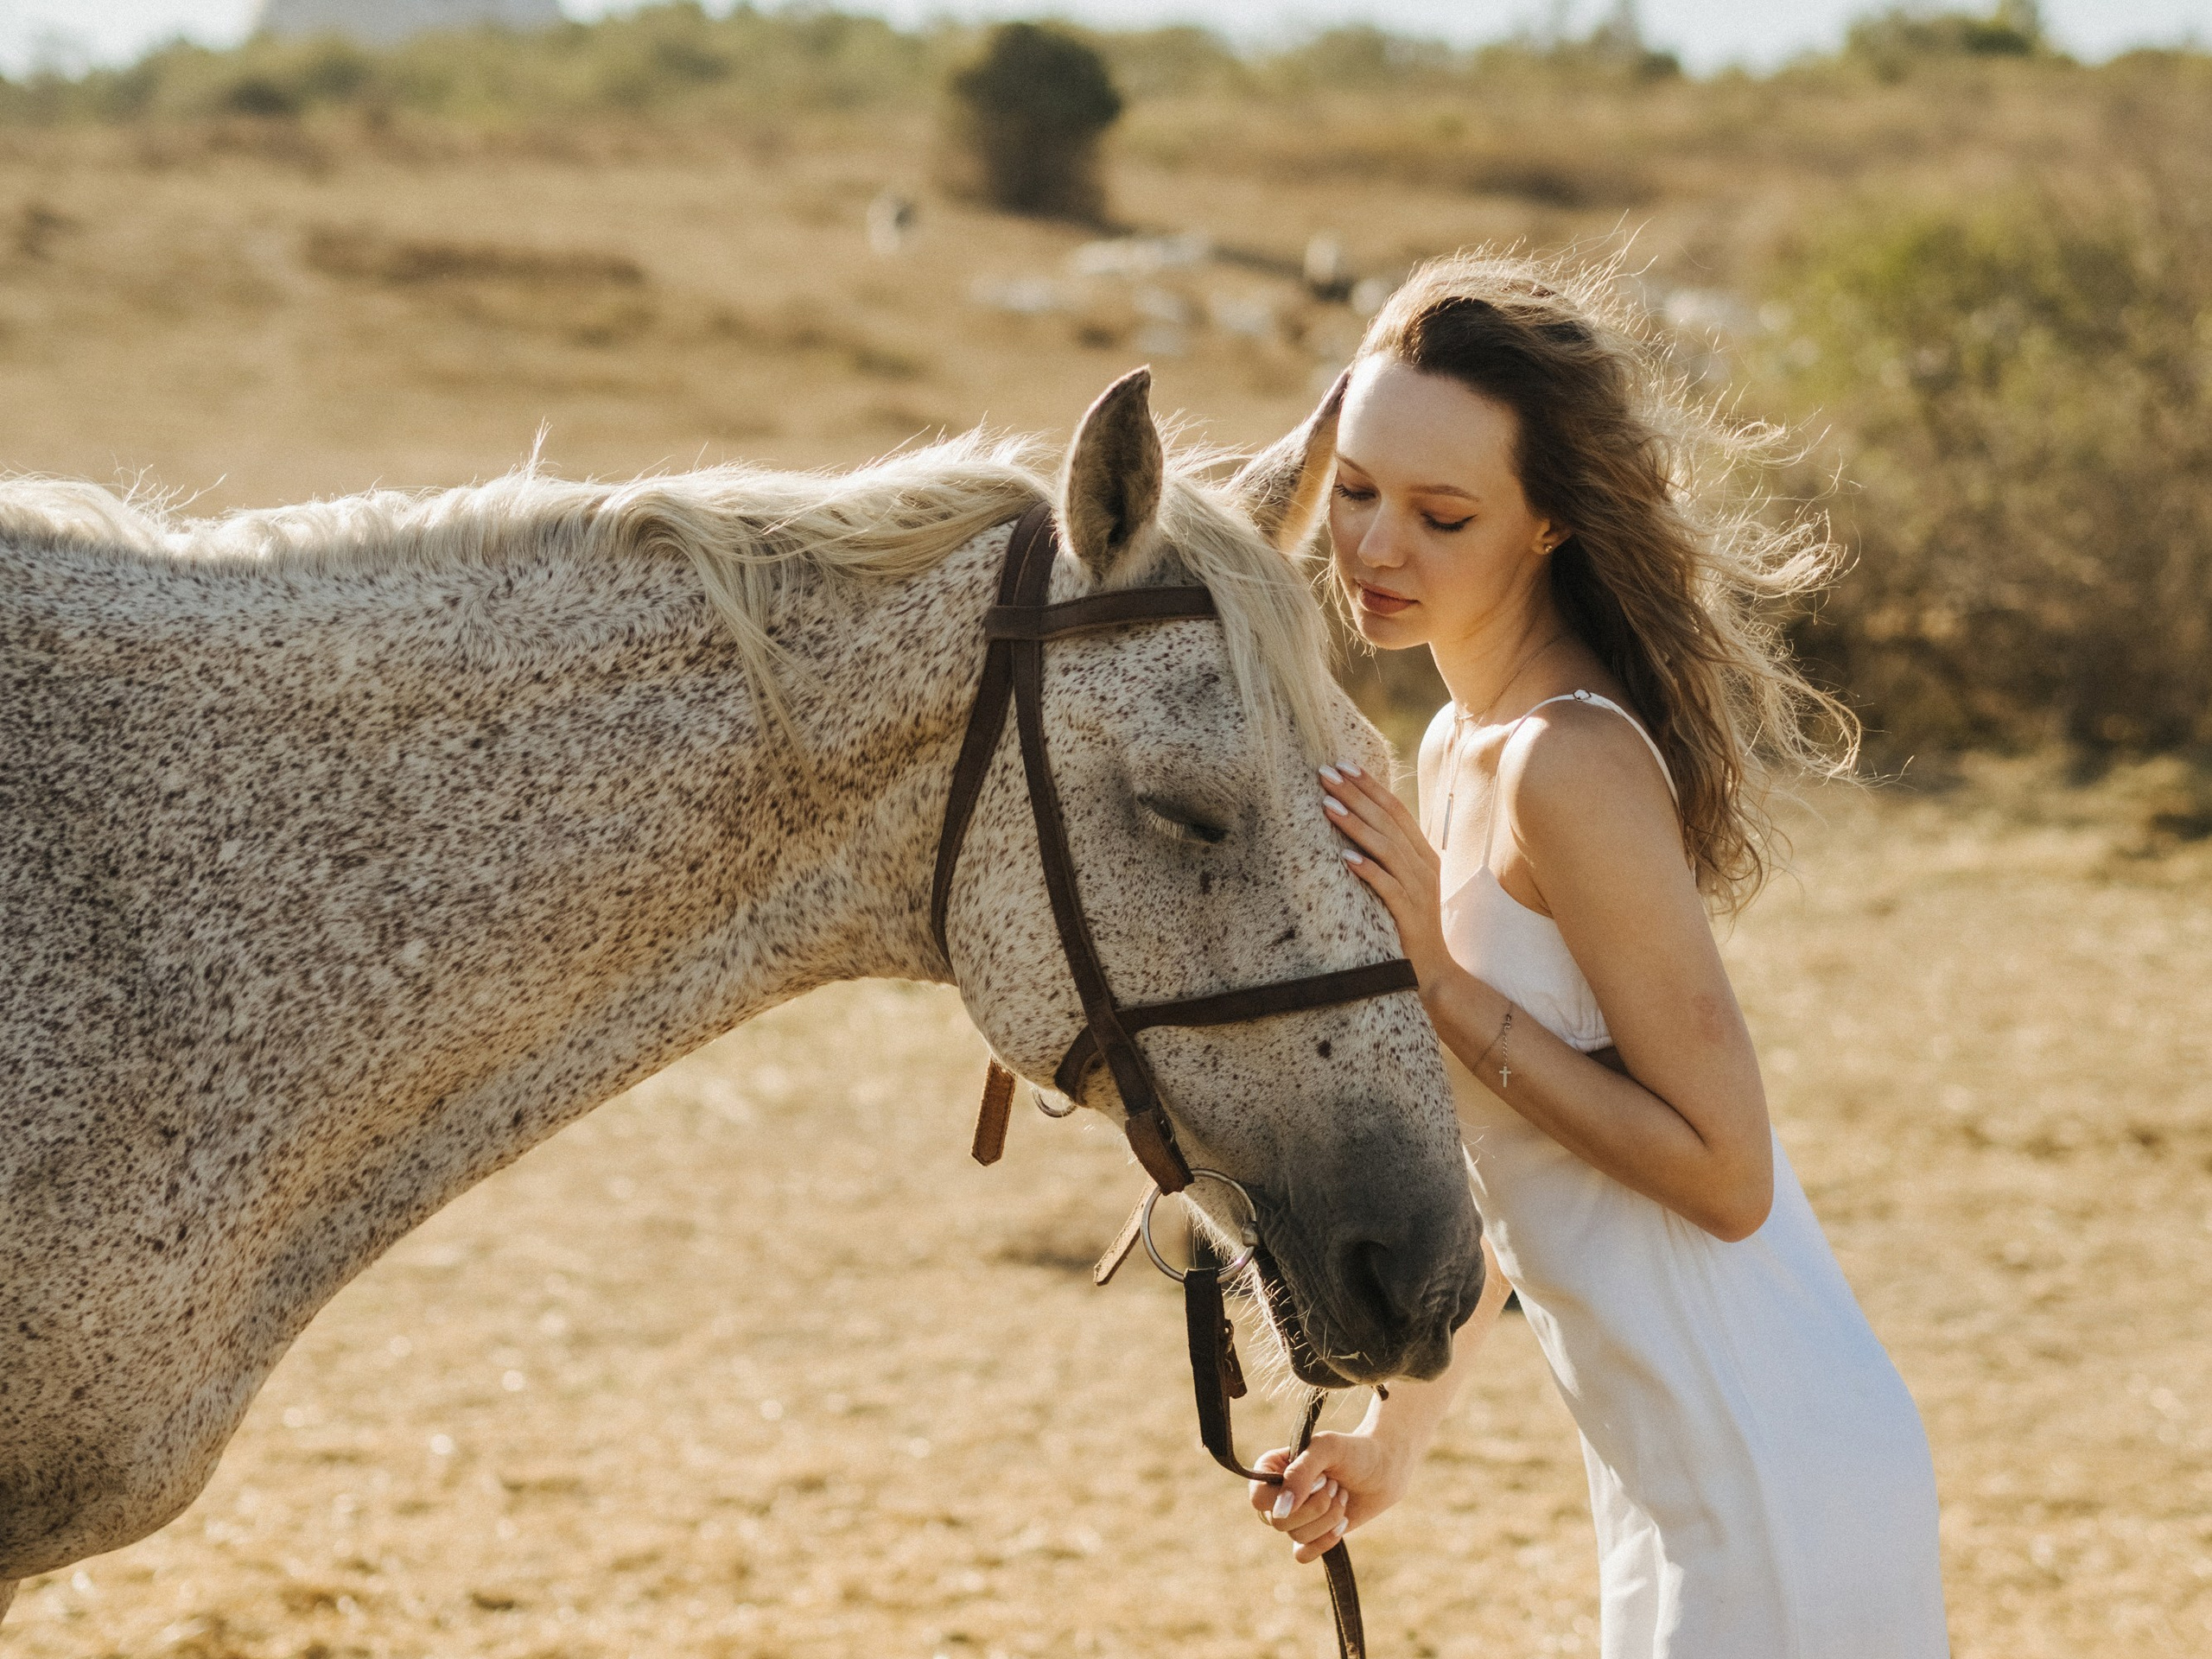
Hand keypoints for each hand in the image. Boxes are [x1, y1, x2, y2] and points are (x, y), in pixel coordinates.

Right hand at [1247, 1429, 1413, 1563]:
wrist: (1385, 1470)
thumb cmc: (1353, 1452)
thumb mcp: (1326, 1449)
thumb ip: (1299, 1473)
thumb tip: (1280, 1511)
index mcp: (1272, 1469)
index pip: (1258, 1497)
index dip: (1287, 1495)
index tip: (1319, 1480)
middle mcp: (1277, 1495)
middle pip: (1278, 1521)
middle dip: (1317, 1505)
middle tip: (1335, 1484)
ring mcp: (1294, 1517)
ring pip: (1296, 1536)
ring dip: (1329, 1517)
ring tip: (1342, 1495)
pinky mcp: (1311, 1536)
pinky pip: (1303, 1554)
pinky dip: (1325, 1541)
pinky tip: (1342, 1522)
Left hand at [1320, 762, 1453, 1004]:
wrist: (1434, 972)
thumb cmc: (1410, 924)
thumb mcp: (1402, 882)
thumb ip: (1387, 855)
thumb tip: (1355, 825)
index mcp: (1423, 854)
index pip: (1395, 810)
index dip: (1370, 786)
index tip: (1343, 765)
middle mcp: (1423, 866)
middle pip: (1387, 821)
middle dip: (1356, 795)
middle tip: (1326, 773)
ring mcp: (1419, 889)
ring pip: (1386, 848)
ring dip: (1355, 825)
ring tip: (1327, 805)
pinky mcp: (1410, 914)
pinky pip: (1387, 887)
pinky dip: (1367, 870)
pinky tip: (1346, 858)